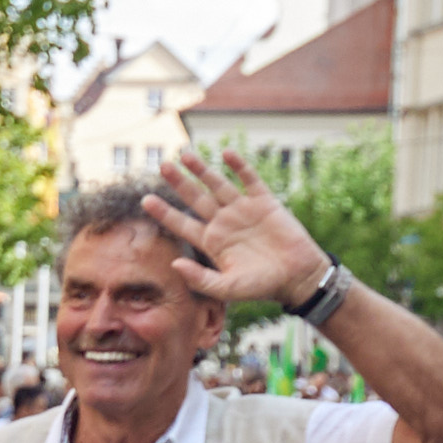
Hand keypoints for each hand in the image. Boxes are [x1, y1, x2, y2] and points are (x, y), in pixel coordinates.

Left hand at [142, 150, 330, 310]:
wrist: (296, 276)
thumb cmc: (261, 286)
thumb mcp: (227, 287)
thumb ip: (200, 279)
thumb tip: (174, 263)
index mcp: (211, 242)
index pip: (181, 223)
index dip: (164, 212)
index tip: (146, 199)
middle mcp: (223, 222)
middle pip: (195, 198)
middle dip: (179, 182)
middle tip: (162, 165)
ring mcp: (243, 210)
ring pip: (218, 185)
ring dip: (202, 170)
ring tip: (185, 155)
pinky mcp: (264, 202)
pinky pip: (249, 180)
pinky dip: (239, 167)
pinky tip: (226, 154)